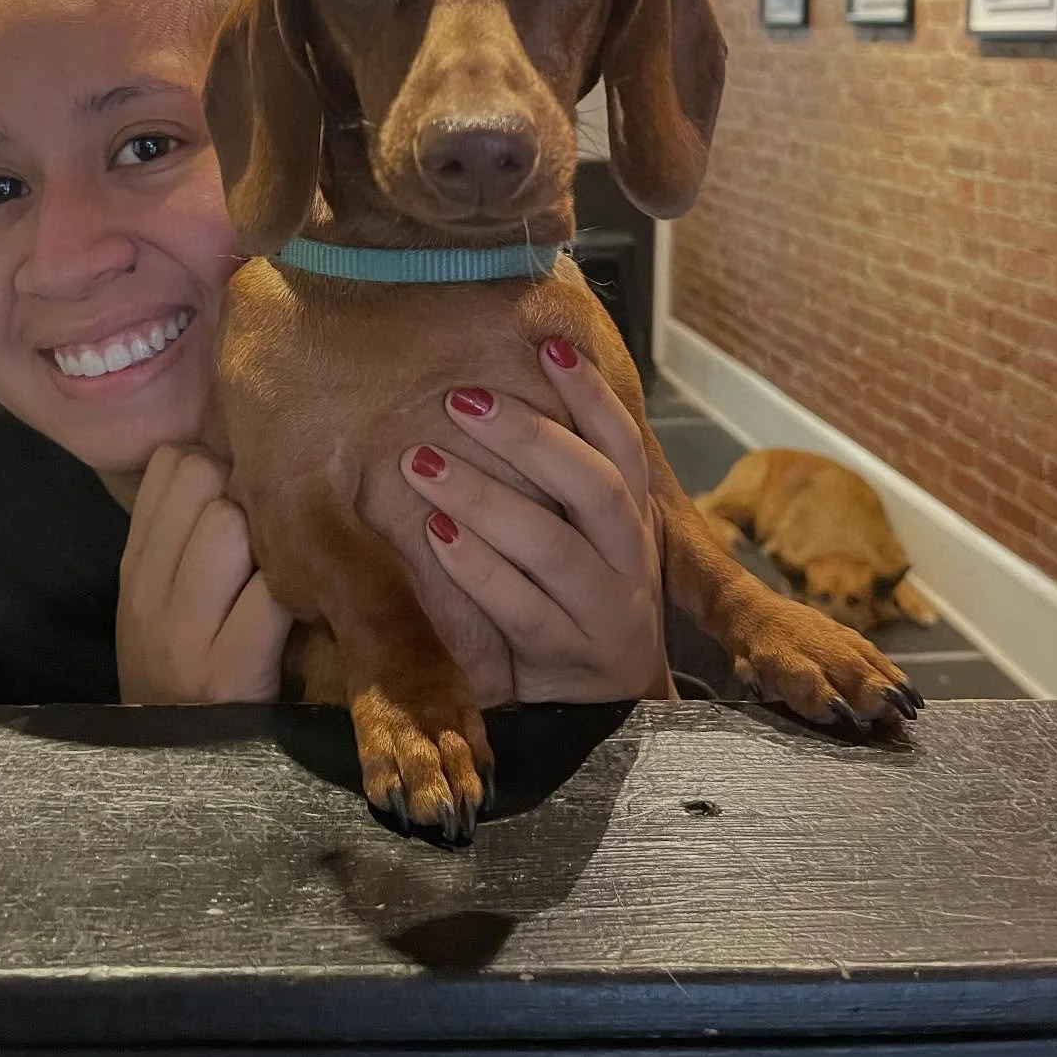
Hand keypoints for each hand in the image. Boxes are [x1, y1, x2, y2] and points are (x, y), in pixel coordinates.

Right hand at [117, 446, 291, 702]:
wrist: (181, 771)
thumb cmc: (187, 672)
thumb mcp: (162, 601)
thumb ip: (185, 534)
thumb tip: (239, 454)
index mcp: (133, 567)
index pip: (169, 464)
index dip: (217, 464)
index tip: (240, 493)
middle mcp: (148, 594)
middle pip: (203, 480)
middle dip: (247, 495)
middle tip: (270, 533)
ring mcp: (185, 635)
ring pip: (231, 524)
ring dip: (271, 537)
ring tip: (283, 569)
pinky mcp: (230, 672)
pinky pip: (272, 592)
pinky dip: (296, 592)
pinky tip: (303, 610)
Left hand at [400, 338, 672, 702]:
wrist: (590, 710)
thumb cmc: (566, 599)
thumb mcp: (576, 538)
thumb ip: (553, 478)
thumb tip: (497, 381)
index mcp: (635, 521)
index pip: (622, 446)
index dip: (591, 395)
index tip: (549, 346)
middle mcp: (632, 563)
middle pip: (593, 487)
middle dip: (528, 437)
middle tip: (459, 399)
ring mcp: (606, 616)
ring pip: (552, 548)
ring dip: (484, 499)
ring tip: (421, 461)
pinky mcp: (568, 662)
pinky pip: (520, 610)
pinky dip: (476, 569)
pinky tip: (434, 535)